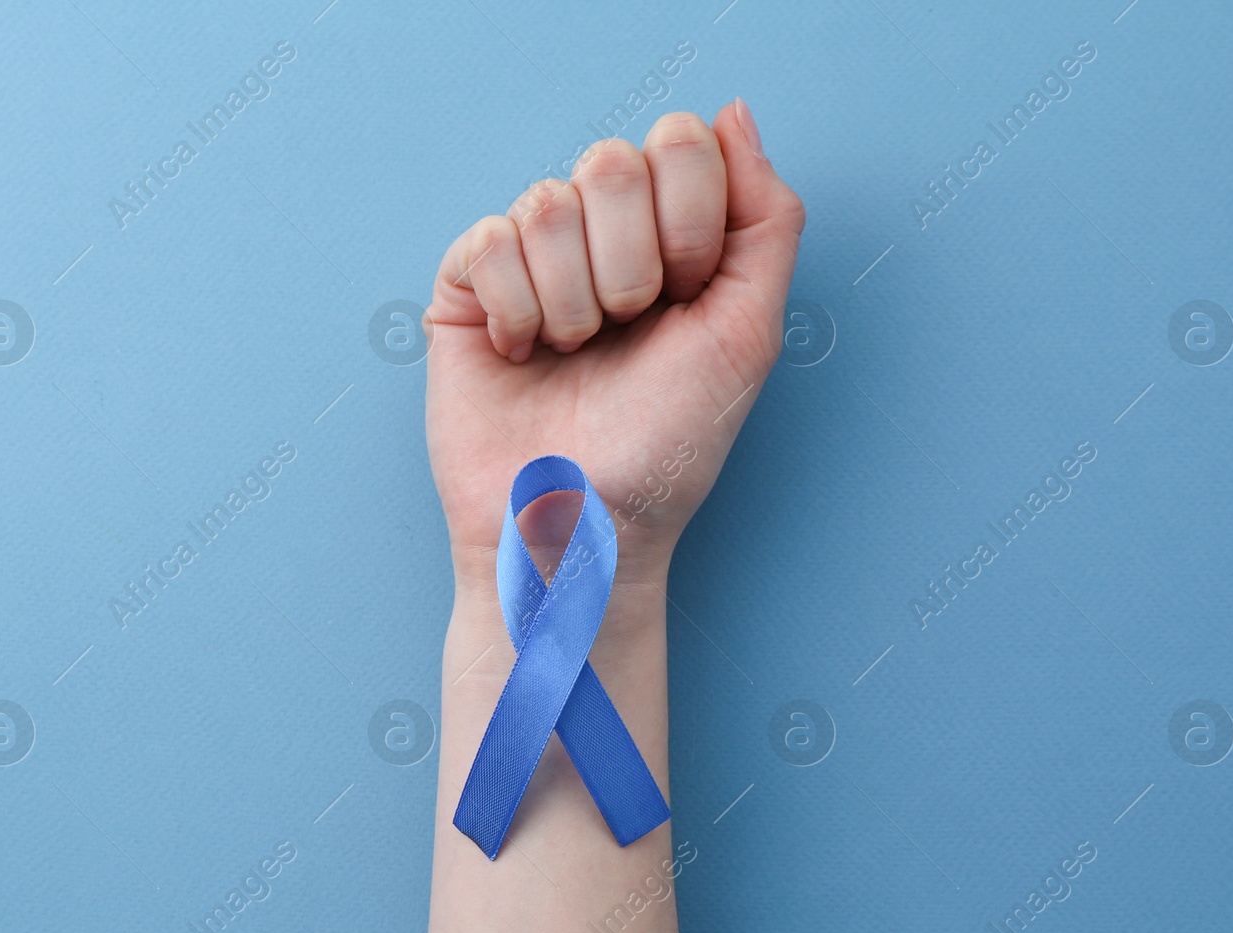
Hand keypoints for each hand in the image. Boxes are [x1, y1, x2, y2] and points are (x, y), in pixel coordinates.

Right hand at [424, 99, 803, 587]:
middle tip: (628, 331)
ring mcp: (532, 257)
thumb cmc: (669, 443)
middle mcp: (602, 236)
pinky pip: (489, 239)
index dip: (689, 223)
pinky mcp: (467, 287)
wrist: (585, 519)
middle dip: (633, 265)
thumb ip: (765, 217)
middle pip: (612, 161)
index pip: (681, 142)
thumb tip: (734, 112)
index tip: (686, 301)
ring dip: (575, 302)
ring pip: (548, 202)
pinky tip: (524, 355)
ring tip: (575, 356)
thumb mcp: (749, 333)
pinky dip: (517, 310)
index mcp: (673, 235)